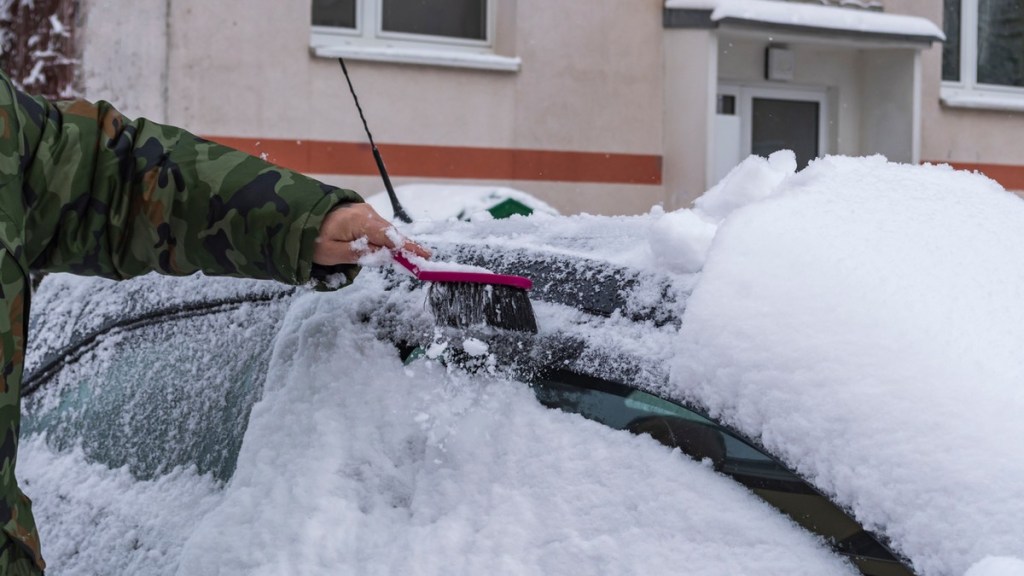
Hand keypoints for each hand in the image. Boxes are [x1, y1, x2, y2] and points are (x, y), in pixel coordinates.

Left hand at [313, 203, 430, 264]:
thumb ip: (358, 254)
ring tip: (404, 259)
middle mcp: (366, 213)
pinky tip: (390, 251)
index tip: (424, 256)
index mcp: (358, 221)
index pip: (388, 236)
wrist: (298, 217)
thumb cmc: (311, 237)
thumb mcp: (330, 252)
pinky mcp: (363, 216)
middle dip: (403, 248)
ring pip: (385, 233)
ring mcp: (366, 213)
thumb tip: (383, 255)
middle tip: (420, 261)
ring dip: (392, 246)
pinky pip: (379, 230)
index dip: (407, 247)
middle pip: (390, 234)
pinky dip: (385, 241)